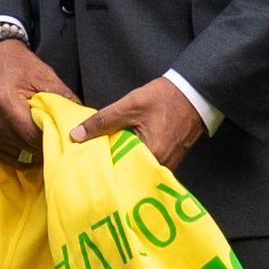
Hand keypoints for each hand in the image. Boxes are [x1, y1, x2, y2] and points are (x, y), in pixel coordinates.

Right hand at [0, 38, 77, 164]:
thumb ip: (64, 99)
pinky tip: (29, 141)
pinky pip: (7, 158)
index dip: (54, 138)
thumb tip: (83, 121)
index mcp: (5, 104)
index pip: (35, 137)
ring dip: (34, 152)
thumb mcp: (44, 76)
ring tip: (43, 138)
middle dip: (46, 146)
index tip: (67, 136)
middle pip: (28, 149)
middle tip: (59, 138)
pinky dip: (21, 152)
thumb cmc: (17, 65)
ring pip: (19, 157)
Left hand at [69, 76, 205, 167]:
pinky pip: (145, 166)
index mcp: (151, 156)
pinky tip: (120, 152)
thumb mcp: (128, 106)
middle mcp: (160, 167)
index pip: (119, 172)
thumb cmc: (163, 99)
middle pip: (128, 174)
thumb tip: (75, 136)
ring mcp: (166, 165)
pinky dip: (132, 160)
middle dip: (110, 169)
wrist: (193, 93)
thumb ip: (102, 121)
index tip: (83, 166)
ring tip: (102, 159)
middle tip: (88, 164)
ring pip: (136, 170)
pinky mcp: (168, 160)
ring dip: (121, 164)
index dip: (101, 169)